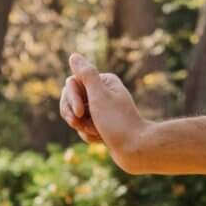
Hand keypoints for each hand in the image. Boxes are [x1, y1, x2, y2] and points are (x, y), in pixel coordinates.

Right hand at [60, 54, 150, 171]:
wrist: (135, 149)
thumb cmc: (118, 122)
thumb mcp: (99, 96)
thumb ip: (86, 74)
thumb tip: (74, 56)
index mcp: (104, 82)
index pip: (72, 83)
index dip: (71, 98)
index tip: (78, 113)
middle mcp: (102, 93)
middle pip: (70, 99)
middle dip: (73, 114)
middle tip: (80, 125)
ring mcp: (101, 109)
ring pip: (74, 116)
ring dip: (81, 126)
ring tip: (96, 133)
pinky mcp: (101, 124)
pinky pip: (82, 128)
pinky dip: (88, 135)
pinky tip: (101, 139)